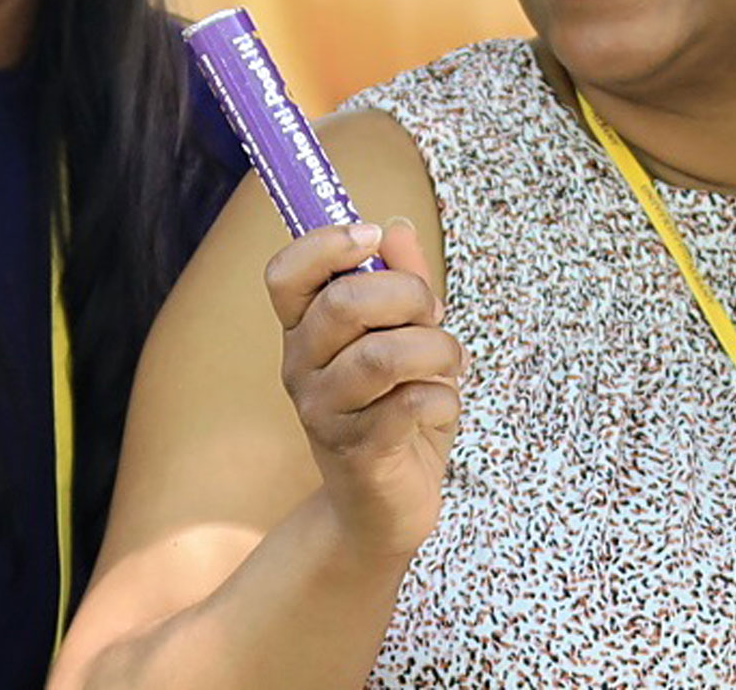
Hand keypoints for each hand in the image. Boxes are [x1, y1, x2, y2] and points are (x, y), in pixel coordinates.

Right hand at [265, 220, 462, 561]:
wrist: (386, 508)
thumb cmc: (395, 411)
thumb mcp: (404, 338)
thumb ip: (400, 282)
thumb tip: (397, 227)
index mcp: (303, 332)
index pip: (285, 275)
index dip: (325, 244)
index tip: (371, 236)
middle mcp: (301, 369)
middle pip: (343, 304)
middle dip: (409, 296)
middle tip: (433, 315)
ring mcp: (325, 414)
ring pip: (383, 355)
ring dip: (436, 349)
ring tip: (451, 363)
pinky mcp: (359, 453)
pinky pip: (409, 405)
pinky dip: (444, 397)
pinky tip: (442, 406)